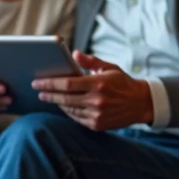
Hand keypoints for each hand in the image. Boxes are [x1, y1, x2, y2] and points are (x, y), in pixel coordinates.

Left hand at [31, 51, 153, 130]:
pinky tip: (63, 106)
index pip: (67, 84)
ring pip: (69, 109)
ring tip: (48, 97)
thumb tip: (73, 53)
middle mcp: (97, 101)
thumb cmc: (122, 82)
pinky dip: (68, 112)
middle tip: (38, 91)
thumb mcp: (109, 67)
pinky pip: (77, 118)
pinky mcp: (98, 125)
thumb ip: (90, 61)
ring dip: (57, 103)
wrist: (141, 103)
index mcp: (98, 84)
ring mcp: (97, 115)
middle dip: (48, 94)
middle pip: (64, 98)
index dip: (49, 84)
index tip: (37, 82)